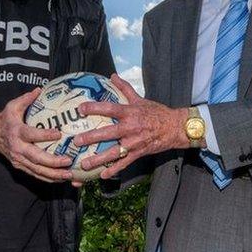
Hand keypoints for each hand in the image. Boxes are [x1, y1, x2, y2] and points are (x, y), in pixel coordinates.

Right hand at [0, 87, 73, 182]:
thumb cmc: (6, 119)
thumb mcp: (13, 105)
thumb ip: (27, 98)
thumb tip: (40, 89)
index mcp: (16, 132)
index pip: (31, 135)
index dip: (44, 135)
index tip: (58, 134)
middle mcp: (17, 148)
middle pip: (36, 158)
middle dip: (53, 161)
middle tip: (68, 160)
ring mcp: (18, 160)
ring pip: (37, 170)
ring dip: (54, 174)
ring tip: (69, 174)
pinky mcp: (20, 166)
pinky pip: (35, 174)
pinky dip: (48, 178)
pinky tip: (62, 178)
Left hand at [73, 74, 187, 178]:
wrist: (175, 128)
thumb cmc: (157, 112)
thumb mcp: (141, 99)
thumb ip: (125, 88)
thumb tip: (112, 76)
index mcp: (130, 113)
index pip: (109, 109)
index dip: (94, 108)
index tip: (80, 109)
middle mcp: (130, 128)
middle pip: (108, 133)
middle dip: (91, 138)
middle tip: (76, 141)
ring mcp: (134, 143)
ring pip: (113, 152)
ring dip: (98, 159)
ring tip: (84, 164)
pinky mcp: (138, 153)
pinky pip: (124, 163)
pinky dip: (114, 170)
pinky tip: (102, 175)